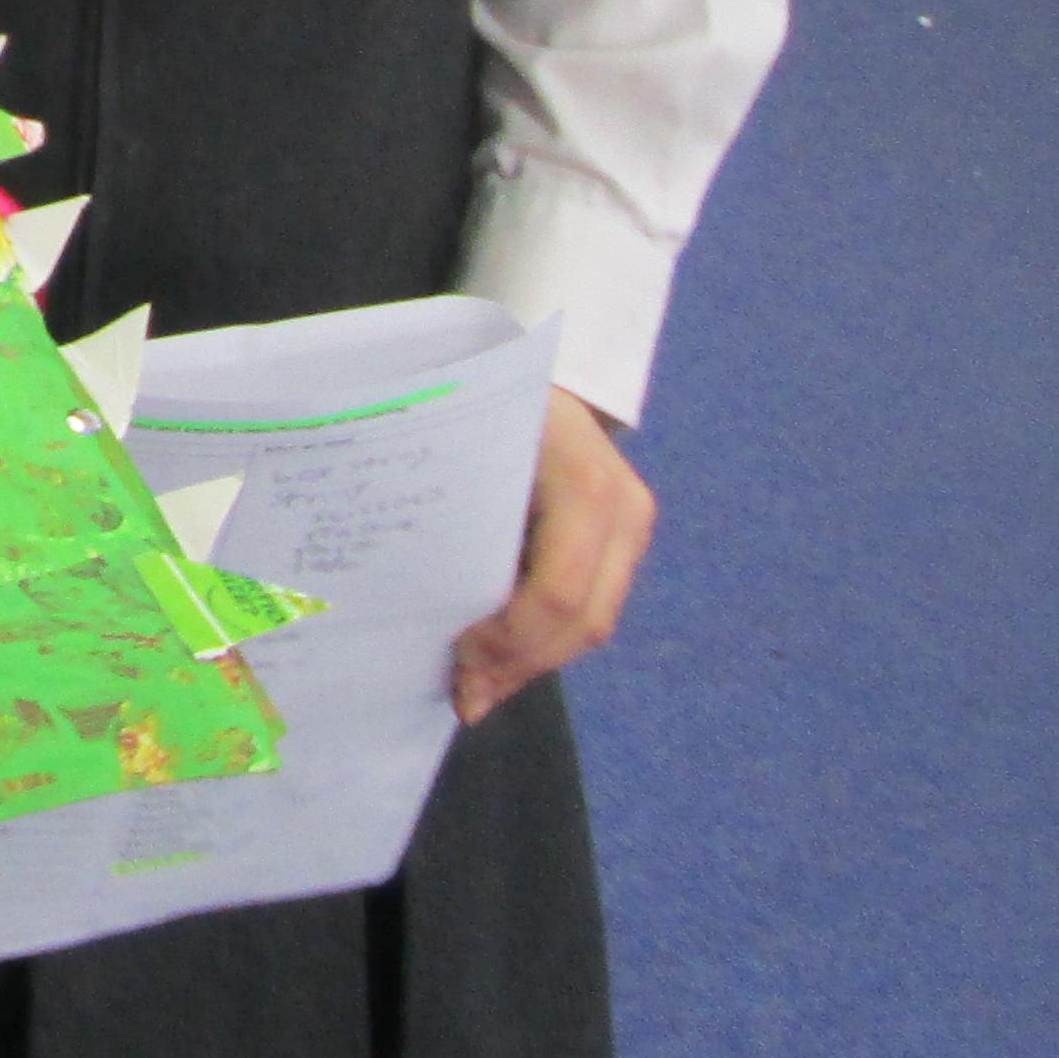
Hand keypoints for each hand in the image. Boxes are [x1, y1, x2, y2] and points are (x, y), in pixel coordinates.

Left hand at [449, 388, 653, 725]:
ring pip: (593, 622)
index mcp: (584, 485)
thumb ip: (455, 521)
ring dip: (535, 660)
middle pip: (583, 621)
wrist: (538, 359)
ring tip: (479, 684)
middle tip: (464, 698)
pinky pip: (592, 602)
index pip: (557, 593)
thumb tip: (424, 608)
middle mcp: (624, 508)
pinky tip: (505, 652)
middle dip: (521, 667)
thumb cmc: (483, 397)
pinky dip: (548, 636)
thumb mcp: (467, 446)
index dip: (509, 642)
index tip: (457, 666)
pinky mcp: (628, 535)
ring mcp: (633, 524)